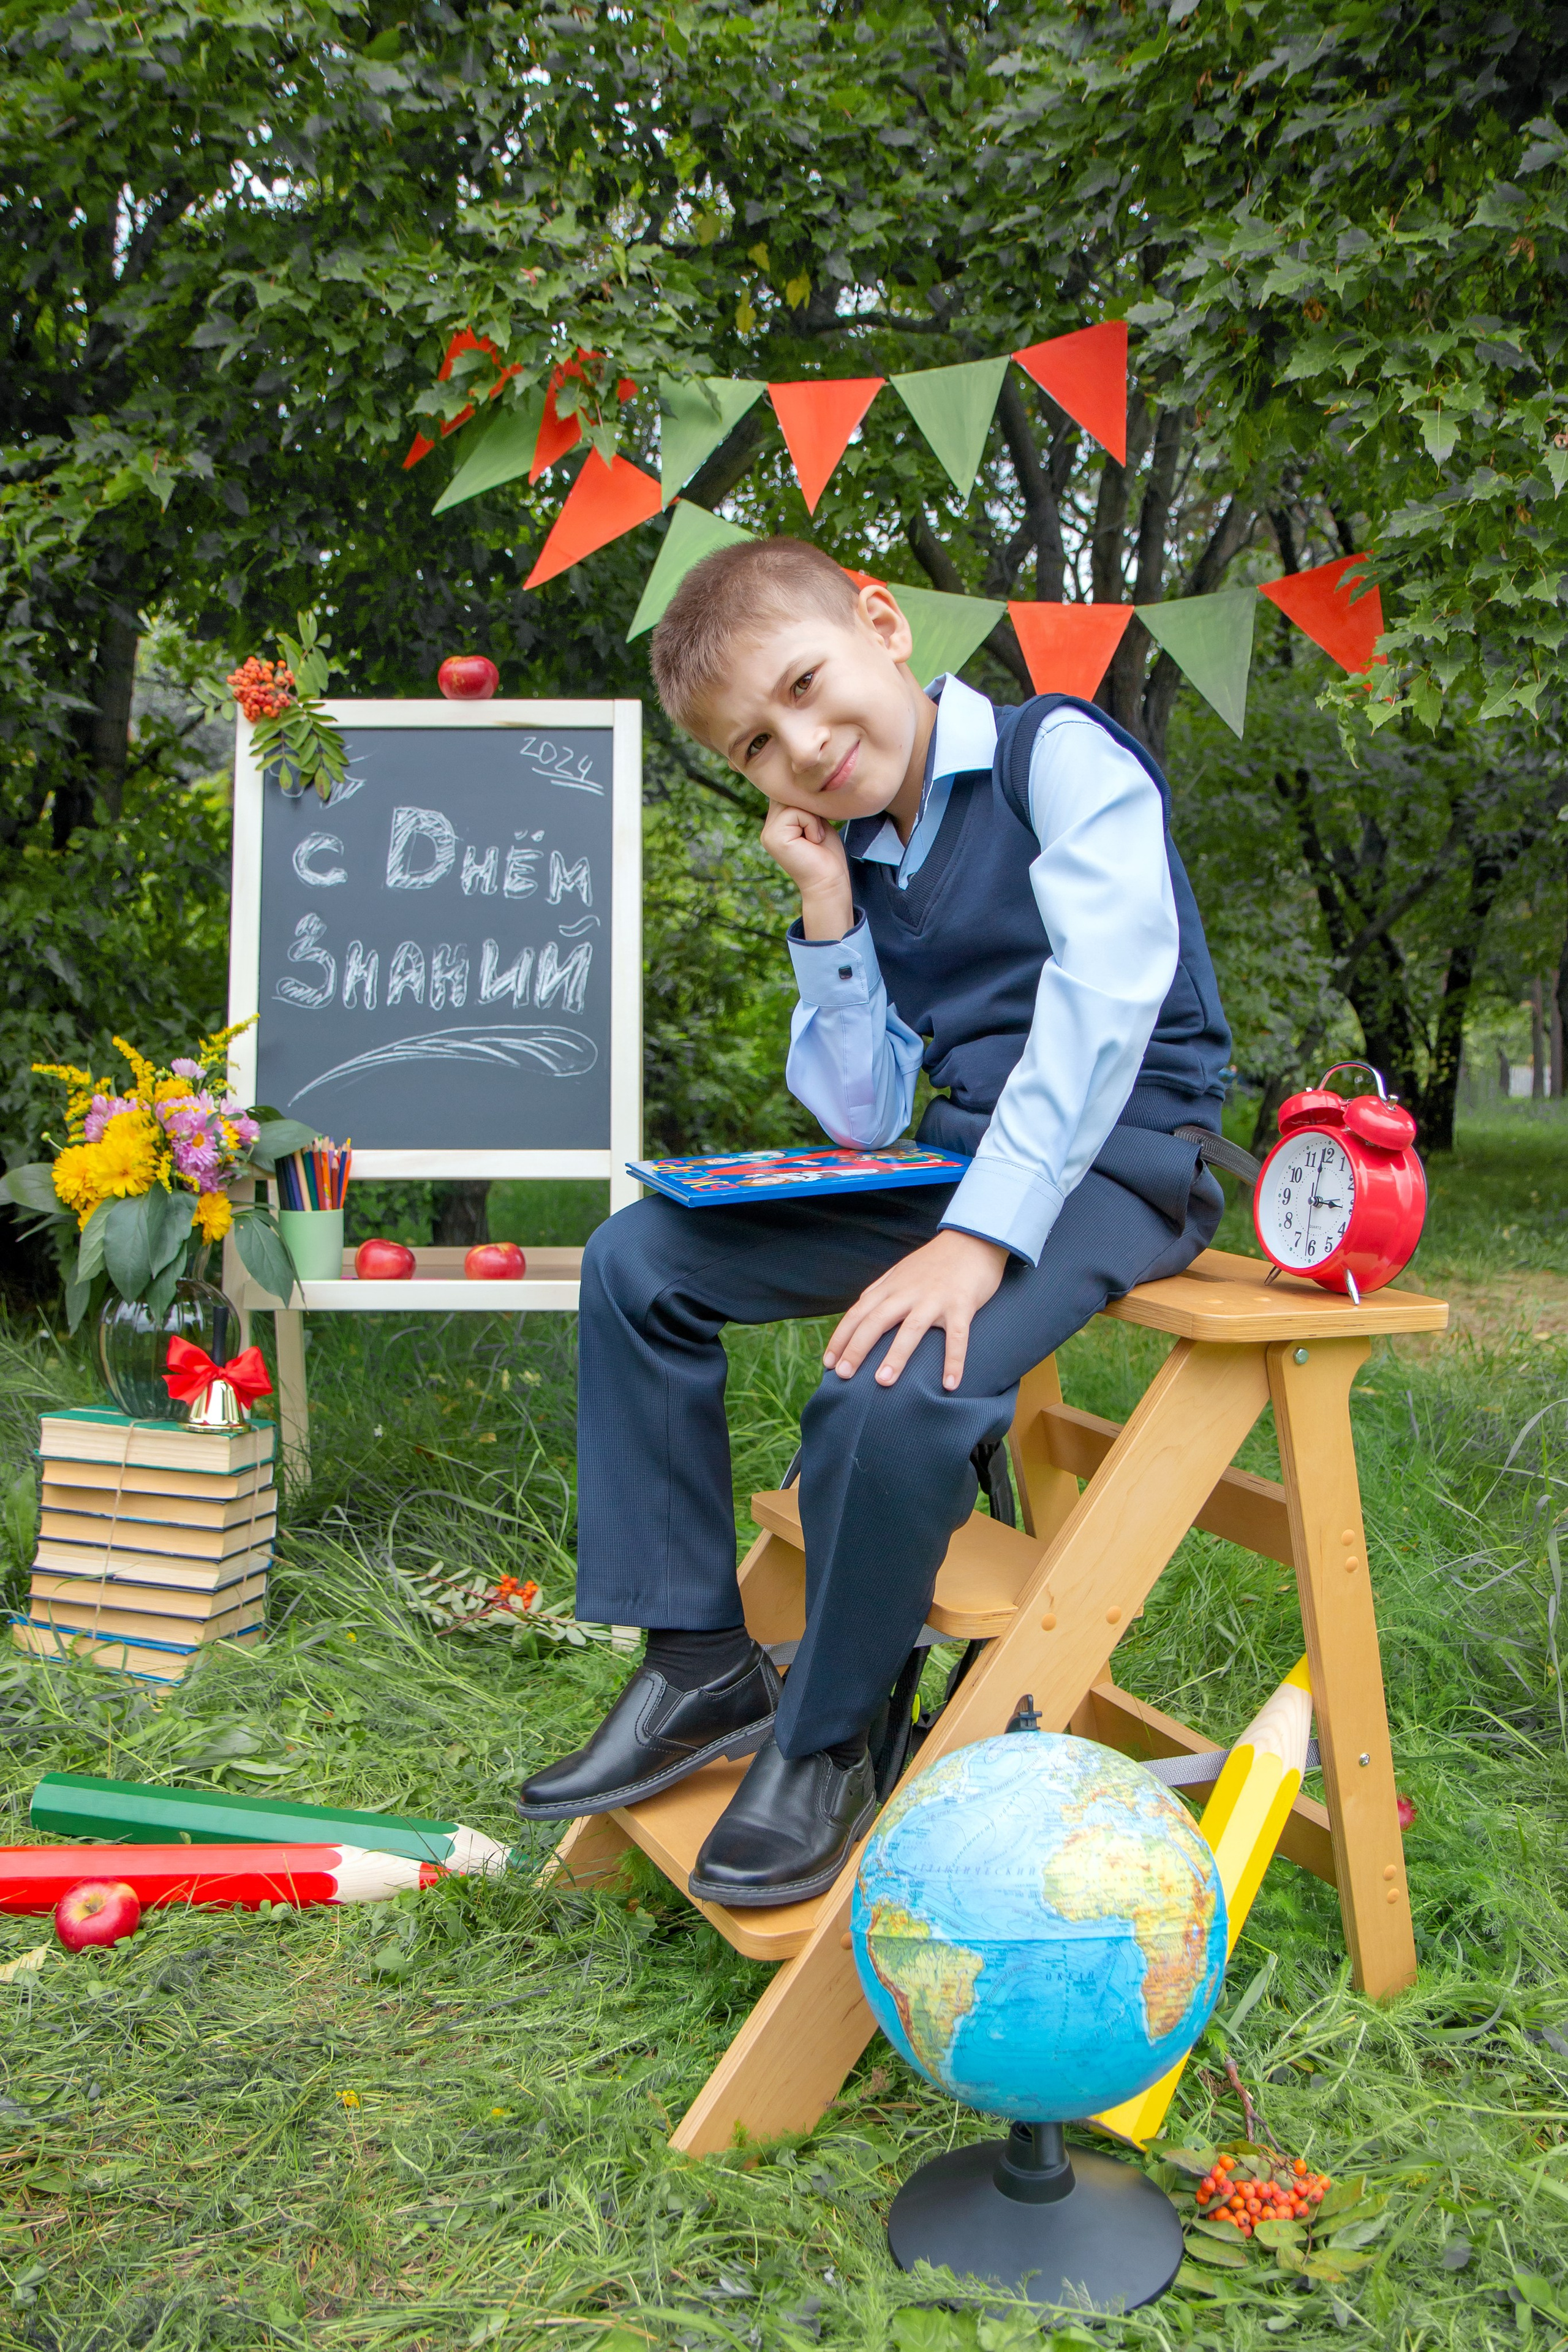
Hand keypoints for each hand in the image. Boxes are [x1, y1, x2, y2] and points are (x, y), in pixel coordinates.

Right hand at [761, 801, 853, 939]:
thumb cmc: (827, 855)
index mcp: (777, 824)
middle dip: (810, 810)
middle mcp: (768, 828)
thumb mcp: (815, 821)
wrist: (830, 882)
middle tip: (817, 835)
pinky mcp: (773, 837)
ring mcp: (768, 833)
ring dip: (812, 818)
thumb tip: (798, 784)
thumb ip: (802, 806)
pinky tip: (813, 842)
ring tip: (815, 838)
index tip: (817, 828)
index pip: (789, 794)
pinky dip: (811, 824)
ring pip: (792, 802)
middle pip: (789, 795)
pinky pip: (795, 812)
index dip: (807, 803)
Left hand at [824, 1229, 1008, 1391]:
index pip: (858, 1314)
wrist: (972, 1241)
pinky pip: (957, 1337)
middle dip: (857, 1348)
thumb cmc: (934, 1262)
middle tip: (843, 1375)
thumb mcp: (900, 1272)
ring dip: (896, 1356)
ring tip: (883, 1382)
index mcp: (890, 1287)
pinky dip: (954, 1361)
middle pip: (876, 1321)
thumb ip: (880, 1291)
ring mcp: (935, 1299)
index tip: (828, 1363)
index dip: (841, 1338)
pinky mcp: (962, 1305)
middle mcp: (908, 1293)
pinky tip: (950, 1384)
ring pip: (911, 1329)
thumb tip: (858, 1309)